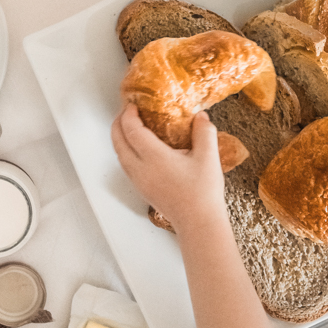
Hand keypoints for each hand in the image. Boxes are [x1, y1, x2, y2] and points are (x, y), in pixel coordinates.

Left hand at [110, 104, 224, 228]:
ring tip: (129, 127)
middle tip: (126, 111)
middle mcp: (141, 169)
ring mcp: (139, 181)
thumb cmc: (203, 191)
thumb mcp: (209, 157)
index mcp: (154, 157)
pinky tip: (137, 149)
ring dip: (119, 138)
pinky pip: (125, 165)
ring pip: (119, 154)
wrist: (198, 223)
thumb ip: (204, 132)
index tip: (133, 104)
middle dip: (118, 123)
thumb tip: (200, 116)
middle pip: (118, 141)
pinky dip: (125, 151)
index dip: (129, 115)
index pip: (132, 130)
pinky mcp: (142, 189)